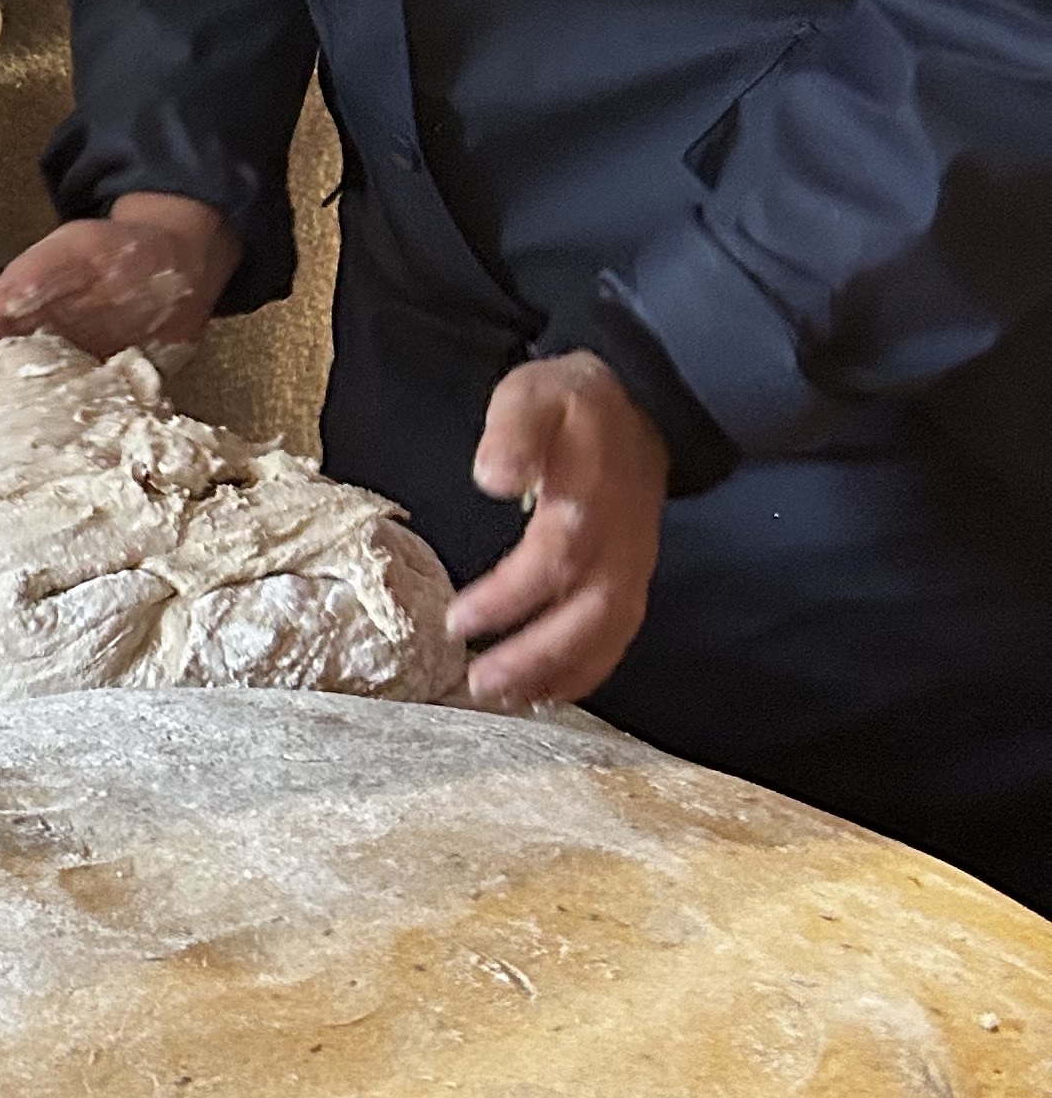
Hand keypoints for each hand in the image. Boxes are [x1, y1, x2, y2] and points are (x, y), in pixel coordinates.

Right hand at [0, 194, 240, 467]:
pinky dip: (45, 458)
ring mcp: (51, 377)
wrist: (176, 265)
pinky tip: (38, 485)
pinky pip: (60, 430)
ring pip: (6, 414)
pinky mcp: (87, 399)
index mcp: (11, 309)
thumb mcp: (76, 251)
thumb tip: (4, 299)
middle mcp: (21, 347)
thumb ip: (40, 275)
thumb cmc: (121, 250)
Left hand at [448, 353, 665, 712]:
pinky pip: (617, 635)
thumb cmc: (570, 404)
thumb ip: (514, 432)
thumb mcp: (533, 396)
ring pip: (607, 633)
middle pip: (589, 612)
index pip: (556, 557)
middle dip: (536, 655)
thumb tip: (494, 478)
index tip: (458, 620)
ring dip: (559, 673)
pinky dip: (586, 671)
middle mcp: (620, 541)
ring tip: (506, 701)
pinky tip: (546, 694)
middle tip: (478, 683)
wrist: (640, 404)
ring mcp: (633, 564)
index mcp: (592, 496)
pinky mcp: (634, 577)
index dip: (510, 596)